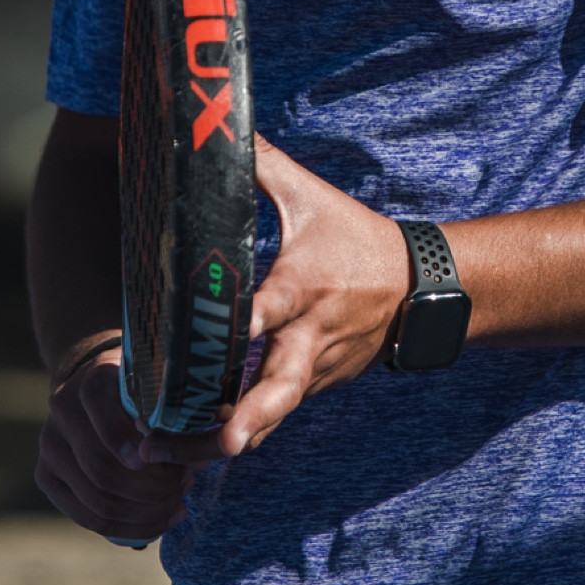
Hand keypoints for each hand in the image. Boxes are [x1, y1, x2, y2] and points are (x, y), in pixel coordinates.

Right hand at [35, 345, 198, 541]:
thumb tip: (197, 461)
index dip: (140, 454)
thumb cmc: (142, 388)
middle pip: (105, 471)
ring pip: (98, 501)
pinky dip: (129, 528)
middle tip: (186, 487)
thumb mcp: (162, 388)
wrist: (94, 388)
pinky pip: (88, 517)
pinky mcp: (46, 476)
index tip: (173, 465)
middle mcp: (63, 412)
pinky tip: (160, 522)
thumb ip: (176, 419)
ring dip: (146, 513)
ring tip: (178, 504)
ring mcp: (49, 446)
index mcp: (92, 383)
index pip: (111, 427)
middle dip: (154, 490)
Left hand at [186, 137, 408, 460]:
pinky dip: (233, 435)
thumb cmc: (356, 238)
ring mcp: (312, 370)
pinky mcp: (311, 389)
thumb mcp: (311, 196)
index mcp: (305, 285)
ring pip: (269, 414)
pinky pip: (270, 416)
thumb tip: (214, 122)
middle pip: (278, 385)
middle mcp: (309, 336)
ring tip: (162, 462)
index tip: (212, 339)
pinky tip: (182, 457)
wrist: (422, 290)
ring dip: (220, 441)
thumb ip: (260, 165)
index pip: (271, 306)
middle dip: (245, 417)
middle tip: (215, 442)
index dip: (242, 323)